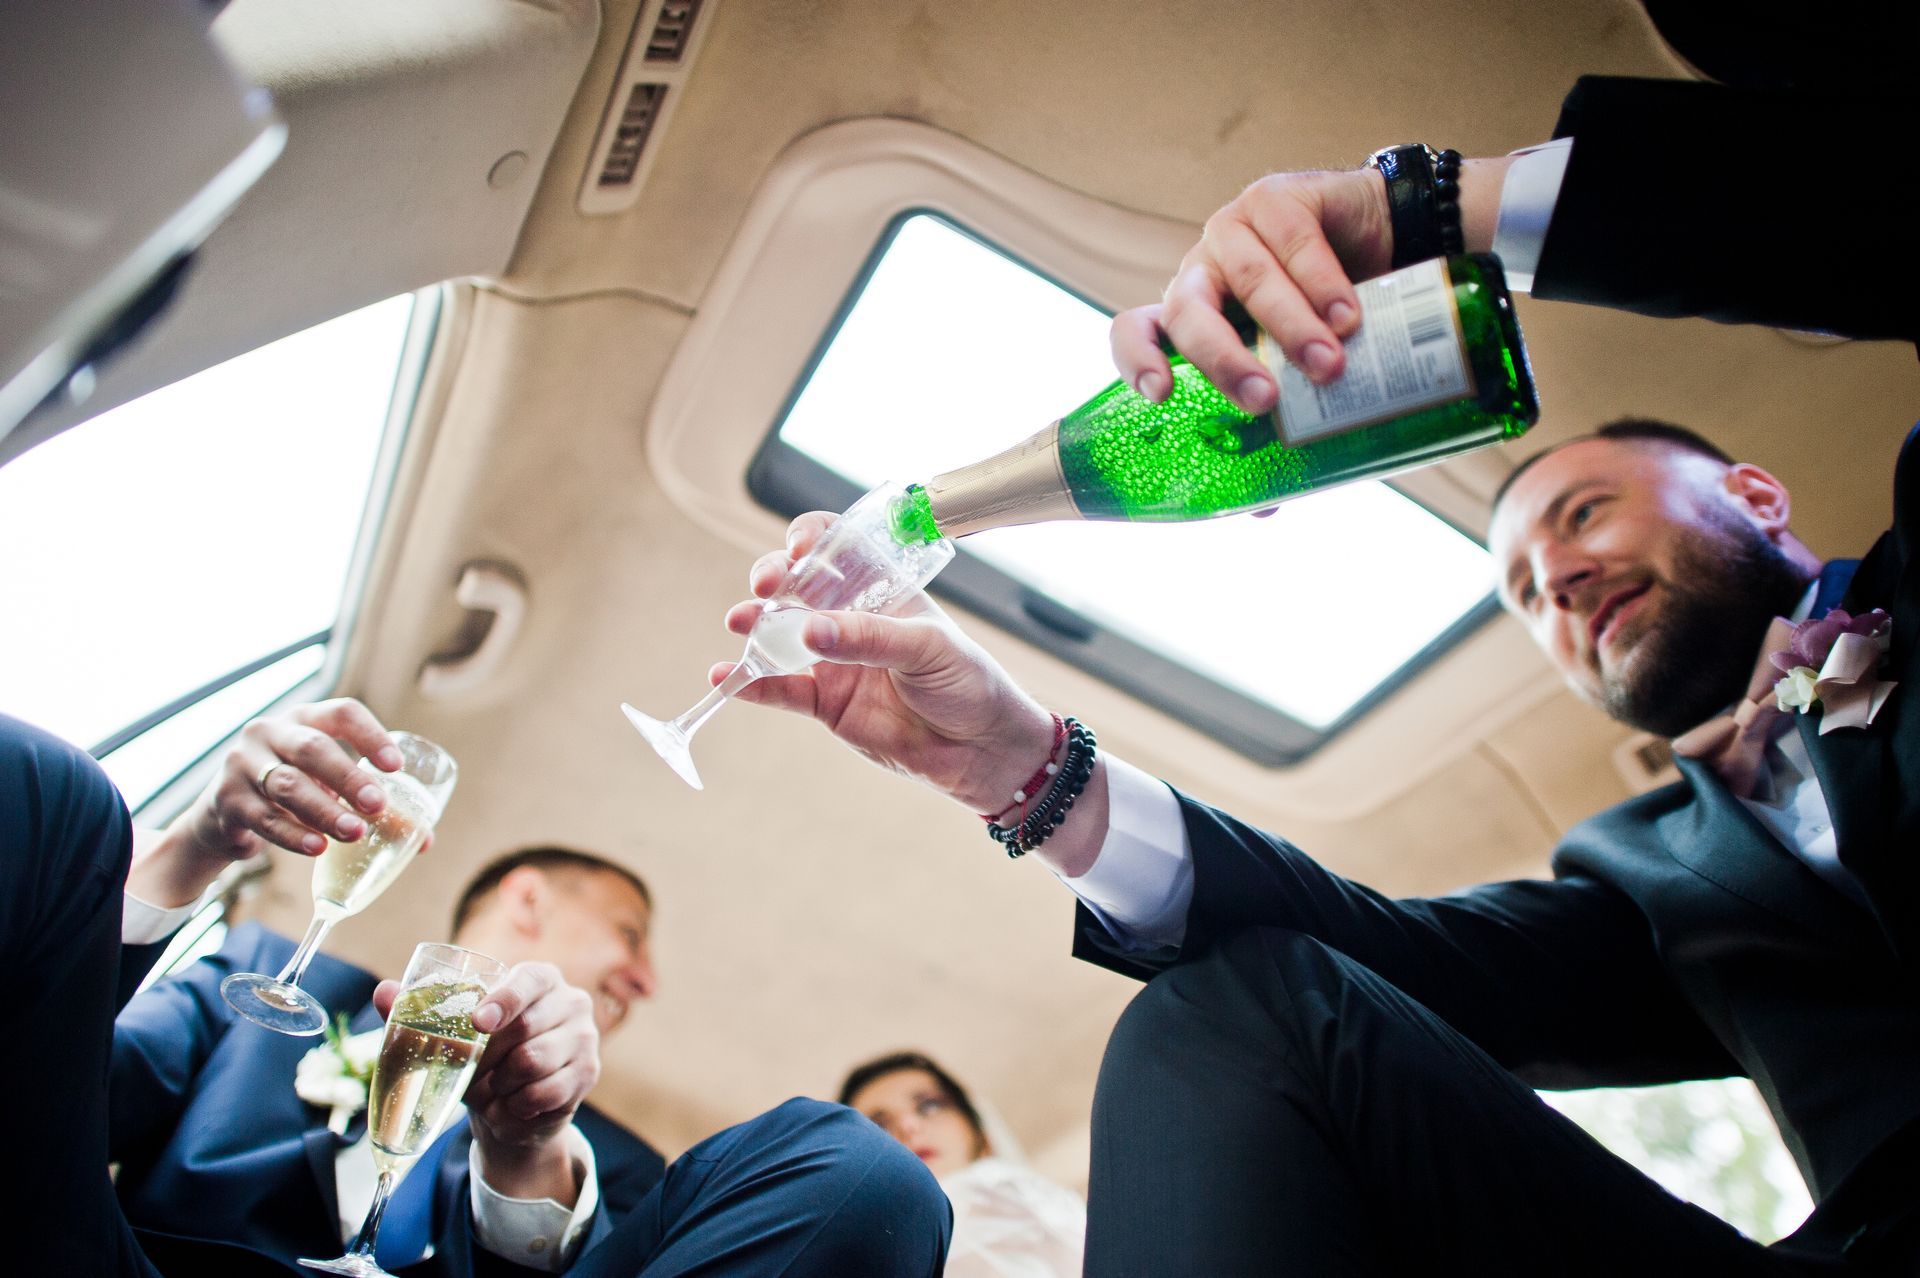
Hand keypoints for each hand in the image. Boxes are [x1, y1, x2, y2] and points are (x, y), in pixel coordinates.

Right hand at [129, 699, 405, 906]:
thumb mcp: (325, 784)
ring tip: (355, 832)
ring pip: (287, 785)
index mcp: (304, 718)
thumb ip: (368, 804)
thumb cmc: (293, 790)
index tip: (397, 766)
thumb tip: (423, 840)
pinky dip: (293, 835)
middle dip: (348, 777)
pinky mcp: (227, 800)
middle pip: (312, 748)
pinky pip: (264, 818)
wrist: (223, 810)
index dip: (371, 735)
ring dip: (324, 810)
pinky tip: (318, 847)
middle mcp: (270, 732)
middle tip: (378, 805)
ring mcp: (243, 764)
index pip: (342, 712)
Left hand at [377, 963, 600, 1201]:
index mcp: (540, 978)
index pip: (529, 980)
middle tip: (473, 1071)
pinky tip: (511, 1104)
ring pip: (533, 1063)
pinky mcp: (588, 1072)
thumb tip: (382, 992)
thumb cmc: (483, 1056)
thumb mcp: (452, 1033)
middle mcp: (570, 1001)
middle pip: (526, 1028)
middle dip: (489, 1058)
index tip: (478, 1022)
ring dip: (501, 1084)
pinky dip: (516, 1106)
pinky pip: (544, 1093)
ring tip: (493, 1089)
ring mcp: (585, 1037)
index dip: (504, 1000)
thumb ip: (415, 1010)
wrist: (515, 1106)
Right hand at [721, 512, 1059, 813]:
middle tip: (764, 589)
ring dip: (754, 625)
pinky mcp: (825, 702)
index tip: (798, 550)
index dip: (810, 539)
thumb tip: (809, 629)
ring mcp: (833, 659)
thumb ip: (868, 637)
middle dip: (773, 578)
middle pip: (796, 585)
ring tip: (740, 623)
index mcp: (881, 588)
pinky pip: (780, 689)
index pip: (837, 546)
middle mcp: (850, 617)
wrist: (980, 749)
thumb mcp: (926, 647)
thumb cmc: (968, 682)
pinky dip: (751, 683)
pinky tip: (727, 677)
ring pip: (779, 634)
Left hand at [1115, 167, 1391, 413]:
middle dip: (1225, 361)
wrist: (1385, 239)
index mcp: (1190, 314)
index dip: (1137, 360)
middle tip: (1266, 400)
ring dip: (1291, 327)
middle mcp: (1202, 271)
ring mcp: (1235, 229)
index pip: (1136, 331)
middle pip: (1188, 313)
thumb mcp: (1297, 362)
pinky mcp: (1277, 197)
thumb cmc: (1328, 315)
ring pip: (1250, 280)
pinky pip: (1294, 242)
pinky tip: (1348, 316)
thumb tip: (1270, 496)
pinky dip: (1324, 285)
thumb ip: (1280, 409)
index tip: (1160, 395)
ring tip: (1330, 364)